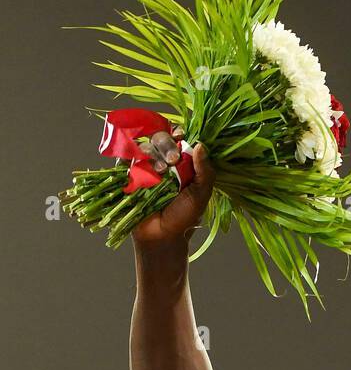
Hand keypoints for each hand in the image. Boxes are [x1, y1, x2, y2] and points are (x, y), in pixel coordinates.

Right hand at [132, 132, 216, 247]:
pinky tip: (141, 167)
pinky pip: (126, 156)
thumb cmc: (183, 218)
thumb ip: (205, 172)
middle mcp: (162, 161)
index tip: (180, 137)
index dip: (177, 133)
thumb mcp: (201, 195)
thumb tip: (200, 144)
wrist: (161, 236)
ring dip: (152, 153)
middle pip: (160, 137)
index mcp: (181, 163)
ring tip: (160, 171)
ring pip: (144, 145)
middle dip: (165, 143)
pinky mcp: (128, 174)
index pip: (177, 137)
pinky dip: (132, 157)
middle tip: (172, 160)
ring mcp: (144, 167)